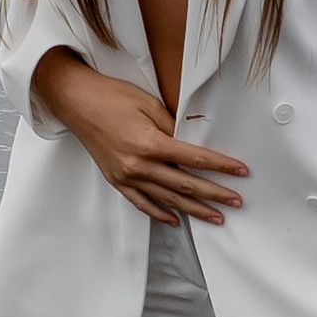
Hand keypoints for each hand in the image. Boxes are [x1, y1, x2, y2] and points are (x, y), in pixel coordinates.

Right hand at [34, 50, 248, 226]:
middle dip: (214, 193)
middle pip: (184, 184)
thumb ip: (173, 127)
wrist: (76, 102)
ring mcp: (126, 176)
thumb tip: (194, 142)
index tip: (240, 172)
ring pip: (166, 199)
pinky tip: (175, 220)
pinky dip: (159, 213)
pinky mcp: (116, 180)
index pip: (194, 159)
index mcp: (149, 143)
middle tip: (236, 201)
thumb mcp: (149, 104)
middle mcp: (138, 165)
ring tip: (216, 217)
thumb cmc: (112, 96)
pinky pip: (141, 203)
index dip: (220, 166)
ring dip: (193, 209)